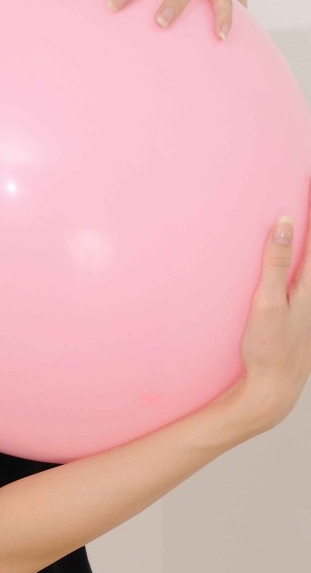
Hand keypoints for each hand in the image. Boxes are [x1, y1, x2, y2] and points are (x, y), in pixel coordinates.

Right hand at [230, 182, 310, 434]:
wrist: (271, 392)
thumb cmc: (268, 351)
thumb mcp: (266, 304)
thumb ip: (275, 264)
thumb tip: (284, 224)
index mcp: (310, 286)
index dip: (309, 208)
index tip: (307, 180)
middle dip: (308, 226)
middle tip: (303, 196)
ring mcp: (309, 307)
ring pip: (309, 269)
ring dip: (304, 248)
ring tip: (299, 229)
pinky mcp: (300, 318)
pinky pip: (303, 282)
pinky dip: (299, 266)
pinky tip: (290, 266)